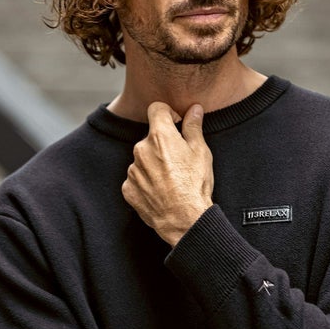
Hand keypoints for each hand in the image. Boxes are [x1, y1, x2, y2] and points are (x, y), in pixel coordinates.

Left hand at [122, 102, 213, 246]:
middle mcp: (141, 149)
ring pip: (143, 159)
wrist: (184, 219)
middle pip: (150, 137)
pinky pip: (136, 178)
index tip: (176, 124)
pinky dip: (146, 182)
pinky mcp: (128, 188)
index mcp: (160, 136)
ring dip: (154, 164)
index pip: (156, 109)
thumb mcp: (201, 152)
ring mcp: (132, 170)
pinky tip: (161, 191)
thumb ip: (193, 127)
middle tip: (179, 161)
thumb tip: (194, 109)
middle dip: (163, 144)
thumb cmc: (195, 185)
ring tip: (171, 180)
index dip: (168, 114)